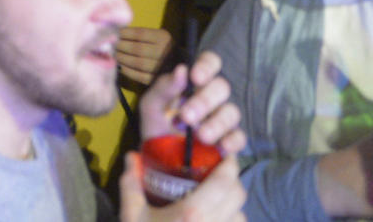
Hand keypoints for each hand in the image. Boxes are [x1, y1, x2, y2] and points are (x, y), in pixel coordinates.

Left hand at [117, 25, 176, 86]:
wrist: (178, 65)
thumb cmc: (160, 47)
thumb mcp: (154, 36)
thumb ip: (139, 35)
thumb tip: (115, 32)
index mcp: (163, 37)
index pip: (139, 34)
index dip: (123, 33)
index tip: (113, 33)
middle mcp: (164, 51)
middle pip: (137, 48)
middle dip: (120, 46)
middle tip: (109, 45)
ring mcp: (162, 67)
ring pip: (137, 63)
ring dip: (122, 58)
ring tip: (113, 55)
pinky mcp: (158, 80)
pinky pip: (139, 76)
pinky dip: (127, 71)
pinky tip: (120, 66)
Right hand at [119, 148, 244, 221]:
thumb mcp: (132, 216)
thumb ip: (131, 184)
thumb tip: (132, 156)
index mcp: (193, 213)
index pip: (225, 182)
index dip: (229, 165)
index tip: (224, 155)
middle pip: (238, 196)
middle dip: (231, 181)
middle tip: (217, 174)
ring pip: (241, 217)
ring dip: (233, 205)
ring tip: (217, 201)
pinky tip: (216, 221)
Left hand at [138, 50, 245, 152]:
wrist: (159, 161)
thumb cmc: (156, 126)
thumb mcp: (152, 106)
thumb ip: (164, 87)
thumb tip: (182, 70)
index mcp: (194, 83)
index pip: (210, 63)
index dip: (207, 66)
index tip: (195, 77)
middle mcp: (212, 98)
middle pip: (222, 87)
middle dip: (205, 101)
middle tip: (187, 117)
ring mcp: (223, 120)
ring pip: (232, 112)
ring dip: (216, 122)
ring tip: (200, 136)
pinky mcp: (230, 142)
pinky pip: (240, 137)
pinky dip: (232, 141)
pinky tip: (219, 146)